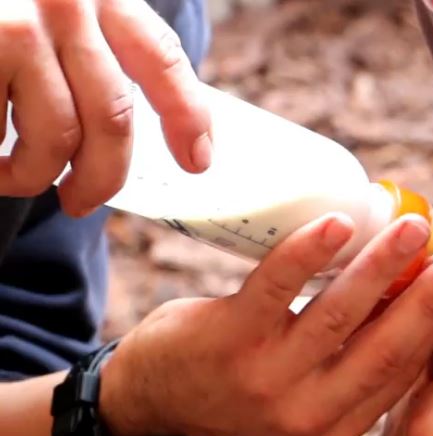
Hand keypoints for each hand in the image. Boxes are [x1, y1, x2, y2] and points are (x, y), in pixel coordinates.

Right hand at [0, 0, 210, 215]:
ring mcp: (12, 27)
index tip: (196, 163)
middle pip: (111, 117)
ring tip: (10, 177)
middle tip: (82, 201)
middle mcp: (64, 2)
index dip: (186, 117)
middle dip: (101, 177)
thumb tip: (139, 128)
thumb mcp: (53, 3)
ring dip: (33, 177)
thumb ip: (94, 42)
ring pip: (54, 138)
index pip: (160, 57)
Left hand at [97, 213, 432, 435]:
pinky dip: (309, 253)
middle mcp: (309, 411)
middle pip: (386, 348)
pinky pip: (276, 287)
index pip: (406, 370)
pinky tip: (337, 224)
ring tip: (412, 226)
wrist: (157, 393)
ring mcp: (266, 377)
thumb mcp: (314, 388)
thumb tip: (426, 290)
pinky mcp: (229, 337)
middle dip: (431, 298)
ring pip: (337, 315)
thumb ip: (361, 355)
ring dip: (381, 266)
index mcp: (341, 423)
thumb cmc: (252, 374)